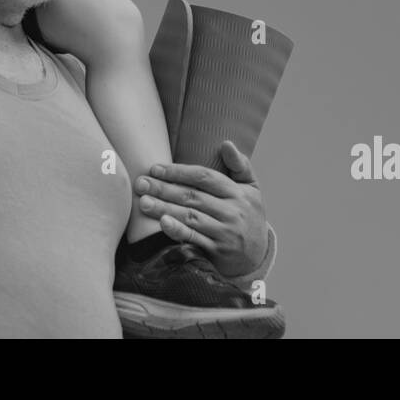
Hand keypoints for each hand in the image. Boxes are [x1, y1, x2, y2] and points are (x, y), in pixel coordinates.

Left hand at [134, 141, 268, 277]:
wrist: (259, 255)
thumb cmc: (248, 215)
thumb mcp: (251, 189)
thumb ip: (240, 165)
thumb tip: (226, 143)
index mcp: (238, 193)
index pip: (204, 177)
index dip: (178, 172)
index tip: (155, 169)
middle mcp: (232, 212)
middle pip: (193, 196)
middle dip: (164, 189)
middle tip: (141, 183)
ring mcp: (225, 233)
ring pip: (190, 217)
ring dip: (164, 209)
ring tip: (144, 202)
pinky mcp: (218, 252)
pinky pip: (195, 239)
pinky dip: (178, 231)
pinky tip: (162, 223)